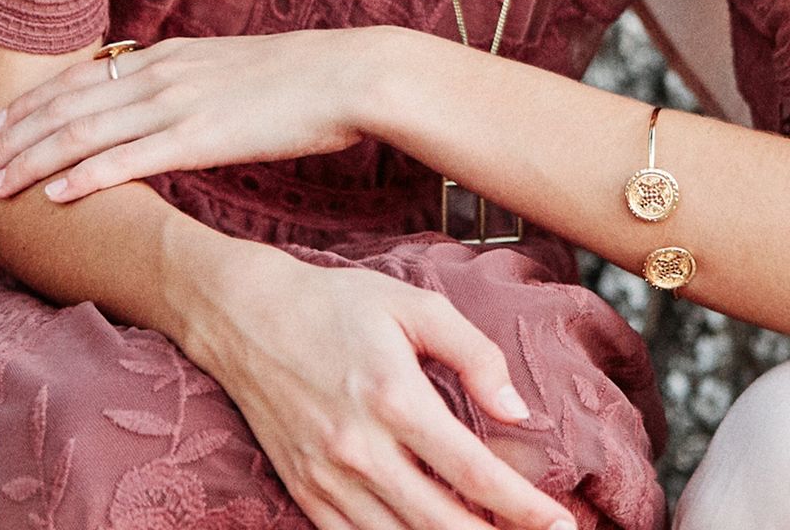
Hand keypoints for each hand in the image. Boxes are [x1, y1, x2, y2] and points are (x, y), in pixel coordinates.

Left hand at [0, 31, 367, 200]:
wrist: (345, 74)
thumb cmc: (303, 77)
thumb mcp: (237, 69)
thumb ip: (198, 84)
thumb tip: (182, 105)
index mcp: (171, 56)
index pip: (83, 78)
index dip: (35, 103)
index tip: (3, 124)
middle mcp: (162, 74)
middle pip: (69, 104)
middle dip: (15, 134)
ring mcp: (178, 103)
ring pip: (85, 132)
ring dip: (33, 159)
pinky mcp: (201, 136)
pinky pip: (129, 158)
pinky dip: (85, 176)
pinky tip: (54, 194)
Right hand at [188, 246, 575, 529]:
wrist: (248, 313)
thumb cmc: (335, 303)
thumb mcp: (412, 305)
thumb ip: (473, 354)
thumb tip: (517, 410)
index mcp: (393, 396)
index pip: (474, 472)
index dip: (525, 506)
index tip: (562, 524)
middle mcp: (359, 447)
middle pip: (444, 523)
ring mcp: (326, 475)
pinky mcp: (303, 487)